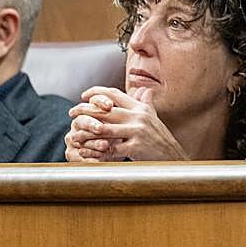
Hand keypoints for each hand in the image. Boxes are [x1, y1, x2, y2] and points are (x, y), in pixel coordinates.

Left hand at [65, 86, 188, 162]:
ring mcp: (137, 131)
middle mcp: (138, 116)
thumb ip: (146, 103)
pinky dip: (98, 151)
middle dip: (86, 111)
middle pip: (106, 109)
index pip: (115, 94)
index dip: (97, 92)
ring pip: (106, 129)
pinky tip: (88, 153)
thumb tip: (144, 89)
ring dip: (88, 133)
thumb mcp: (153, 118)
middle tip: (72, 113)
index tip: (84, 95)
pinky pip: (112, 149)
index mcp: (140, 108)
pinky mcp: (136, 147)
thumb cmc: (160, 138)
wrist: (173, 157)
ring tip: (75, 135)